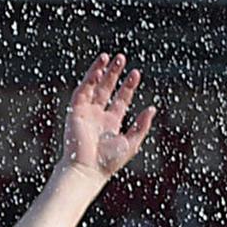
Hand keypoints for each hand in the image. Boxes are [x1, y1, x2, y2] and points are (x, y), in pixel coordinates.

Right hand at [61, 54, 157, 181]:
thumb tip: (152, 108)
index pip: (120, 99)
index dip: (128, 86)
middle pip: (106, 89)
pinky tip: (98, 71)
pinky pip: (82, 92)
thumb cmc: (108, 162)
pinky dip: (89, 81)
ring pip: (93, 87)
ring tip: (107, 57)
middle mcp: (98, 116)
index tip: (135, 73)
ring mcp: (85, 113)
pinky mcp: (74, 112)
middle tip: (121, 58)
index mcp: (111, 124)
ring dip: (99, 71)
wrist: (86, 169)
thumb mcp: (131, 142)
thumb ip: (141, 125)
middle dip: (114, 73)